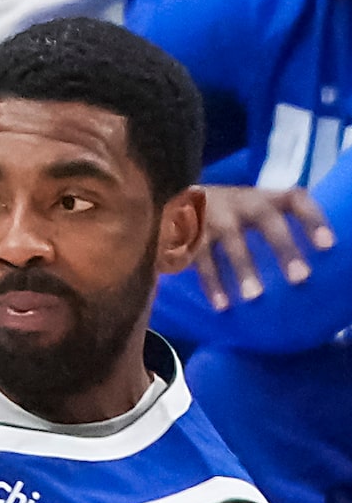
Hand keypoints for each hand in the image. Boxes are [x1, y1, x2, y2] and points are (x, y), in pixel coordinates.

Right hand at [186, 184, 335, 309]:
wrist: (174, 200)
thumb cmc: (228, 212)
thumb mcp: (253, 205)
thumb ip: (278, 222)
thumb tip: (315, 256)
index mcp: (262, 197)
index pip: (295, 200)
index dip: (313, 220)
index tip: (328, 246)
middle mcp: (239, 203)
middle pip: (266, 220)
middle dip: (284, 247)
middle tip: (301, 278)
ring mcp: (212, 218)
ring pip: (231, 243)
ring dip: (243, 269)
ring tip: (255, 297)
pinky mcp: (188, 236)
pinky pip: (201, 262)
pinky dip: (212, 284)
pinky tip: (222, 305)